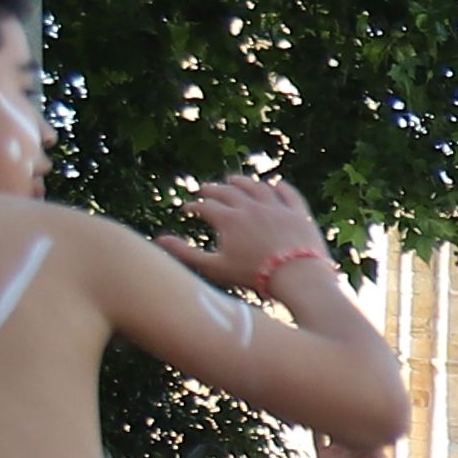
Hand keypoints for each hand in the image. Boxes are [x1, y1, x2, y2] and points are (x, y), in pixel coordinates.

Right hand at [167, 172, 327, 296]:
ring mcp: (277, 207)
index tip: (187, 208)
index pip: (205, 206)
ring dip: (242, 182)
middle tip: (205, 190)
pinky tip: (275, 185)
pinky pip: (289, 193)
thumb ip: (186, 253)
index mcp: (229, 219)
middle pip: (228, 192)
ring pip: (257, 187)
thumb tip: (158, 240)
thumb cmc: (254, 276)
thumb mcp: (215, 267)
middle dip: (213, 190)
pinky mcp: (299, 213)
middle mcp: (251, 207)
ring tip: (234, 180)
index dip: (193, 206)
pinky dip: (280, 187)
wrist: (299, 277)